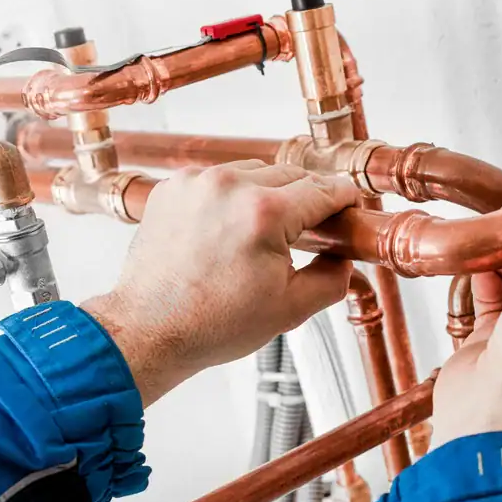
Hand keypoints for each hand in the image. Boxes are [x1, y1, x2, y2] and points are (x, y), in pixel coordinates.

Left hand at [82, 161, 356, 405]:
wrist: (150, 330)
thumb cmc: (212, 323)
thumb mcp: (291, 309)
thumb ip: (333, 278)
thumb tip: (346, 260)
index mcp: (266, 213)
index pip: (325, 189)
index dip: (346, 200)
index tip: (351, 209)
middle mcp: (230, 186)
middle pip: (293, 175)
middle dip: (309, 200)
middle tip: (313, 232)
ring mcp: (198, 183)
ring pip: (257, 172)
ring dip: (271, 195)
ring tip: (267, 234)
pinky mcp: (174, 187)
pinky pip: (220, 179)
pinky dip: (233, 198)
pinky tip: (232, 230)